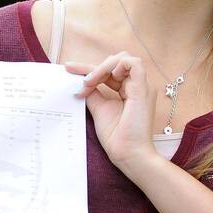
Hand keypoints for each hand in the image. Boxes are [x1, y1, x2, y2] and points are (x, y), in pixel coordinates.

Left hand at [65, 53, 163, 172]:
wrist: (128, 154)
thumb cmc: (117, 137)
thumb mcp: (99, 108)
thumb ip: (93, 93)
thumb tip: (81, 81)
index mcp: (128, 92)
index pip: (108, 72)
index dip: (88, 69)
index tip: (69, 69)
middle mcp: (136, 87)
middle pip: (115, 63)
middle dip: (93, 67)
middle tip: (80, 82)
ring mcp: (141, 87)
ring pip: (124, 59)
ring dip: (103, 67)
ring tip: (90, 82)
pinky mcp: (143, 89)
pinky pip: (133, 63)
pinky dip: (116, 66)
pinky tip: (104, 78)